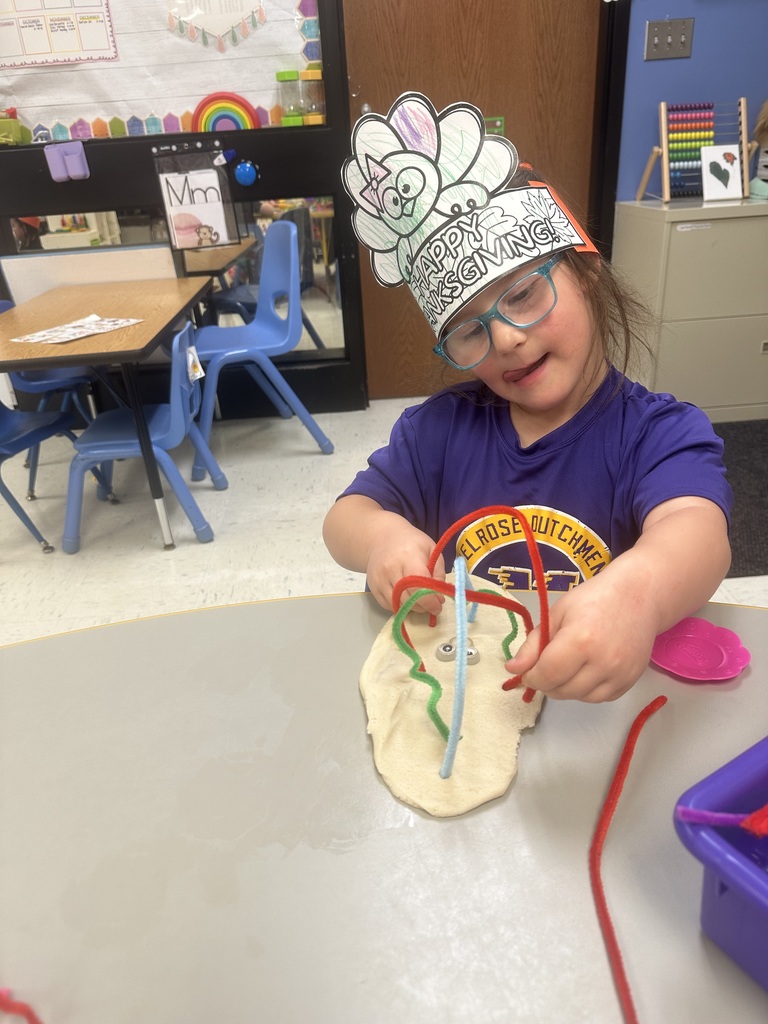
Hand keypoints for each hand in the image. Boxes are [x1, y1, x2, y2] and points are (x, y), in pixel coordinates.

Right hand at [366, 521, 444, 615]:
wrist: (382, 538)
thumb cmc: (411, 543)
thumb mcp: (431, 550)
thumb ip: (439, 573)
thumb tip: (439, 598)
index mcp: (408, 557)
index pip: (418, 586)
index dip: (429, 601)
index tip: (438, 606)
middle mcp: (390, 569)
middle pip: (408, 599)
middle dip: (423, 606)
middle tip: (431, 603)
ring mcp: (379, 579)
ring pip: (398, 605)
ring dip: (412, 608)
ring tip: (419, 600)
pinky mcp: (373, 587)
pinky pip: (388, 605)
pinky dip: (400, 605)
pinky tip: (405, 596)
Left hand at [504, 573, 657, 702]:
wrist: (639, 596)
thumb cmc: (594, 599)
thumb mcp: (556, 614)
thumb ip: (533, 645)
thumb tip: (513, 669)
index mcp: (580, 641)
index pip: (546, 675)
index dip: (531, 677)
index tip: (528, 670)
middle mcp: (602, 662)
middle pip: (561, 690)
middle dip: (547, 682)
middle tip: (548, 663)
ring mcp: (619, 674)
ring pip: (579, 698)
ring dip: (566, 687)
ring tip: (569, 664)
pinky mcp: (630, 681)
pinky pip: (600, 698)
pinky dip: (587, 690)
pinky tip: (586, 670)